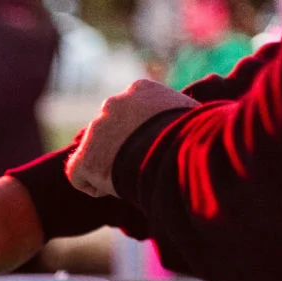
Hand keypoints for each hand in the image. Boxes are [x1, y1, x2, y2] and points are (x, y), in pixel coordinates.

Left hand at [67, 79, 197, 196]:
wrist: (177, 152)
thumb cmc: (196, 136)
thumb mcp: (195, 116)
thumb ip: (185, 115)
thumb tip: (203, 122)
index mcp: (141, 89)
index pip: (131, 111)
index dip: (139, 134)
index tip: (153, 149)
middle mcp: (113, 103)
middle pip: (110, 130)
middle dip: (120, 148)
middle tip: (140, 167)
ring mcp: (95, 128)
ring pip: (95, 152)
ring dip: (109, 166)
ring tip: (132, 180)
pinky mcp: (84, 157)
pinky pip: (78, 174)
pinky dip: (93, 185)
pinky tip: (114, 190)